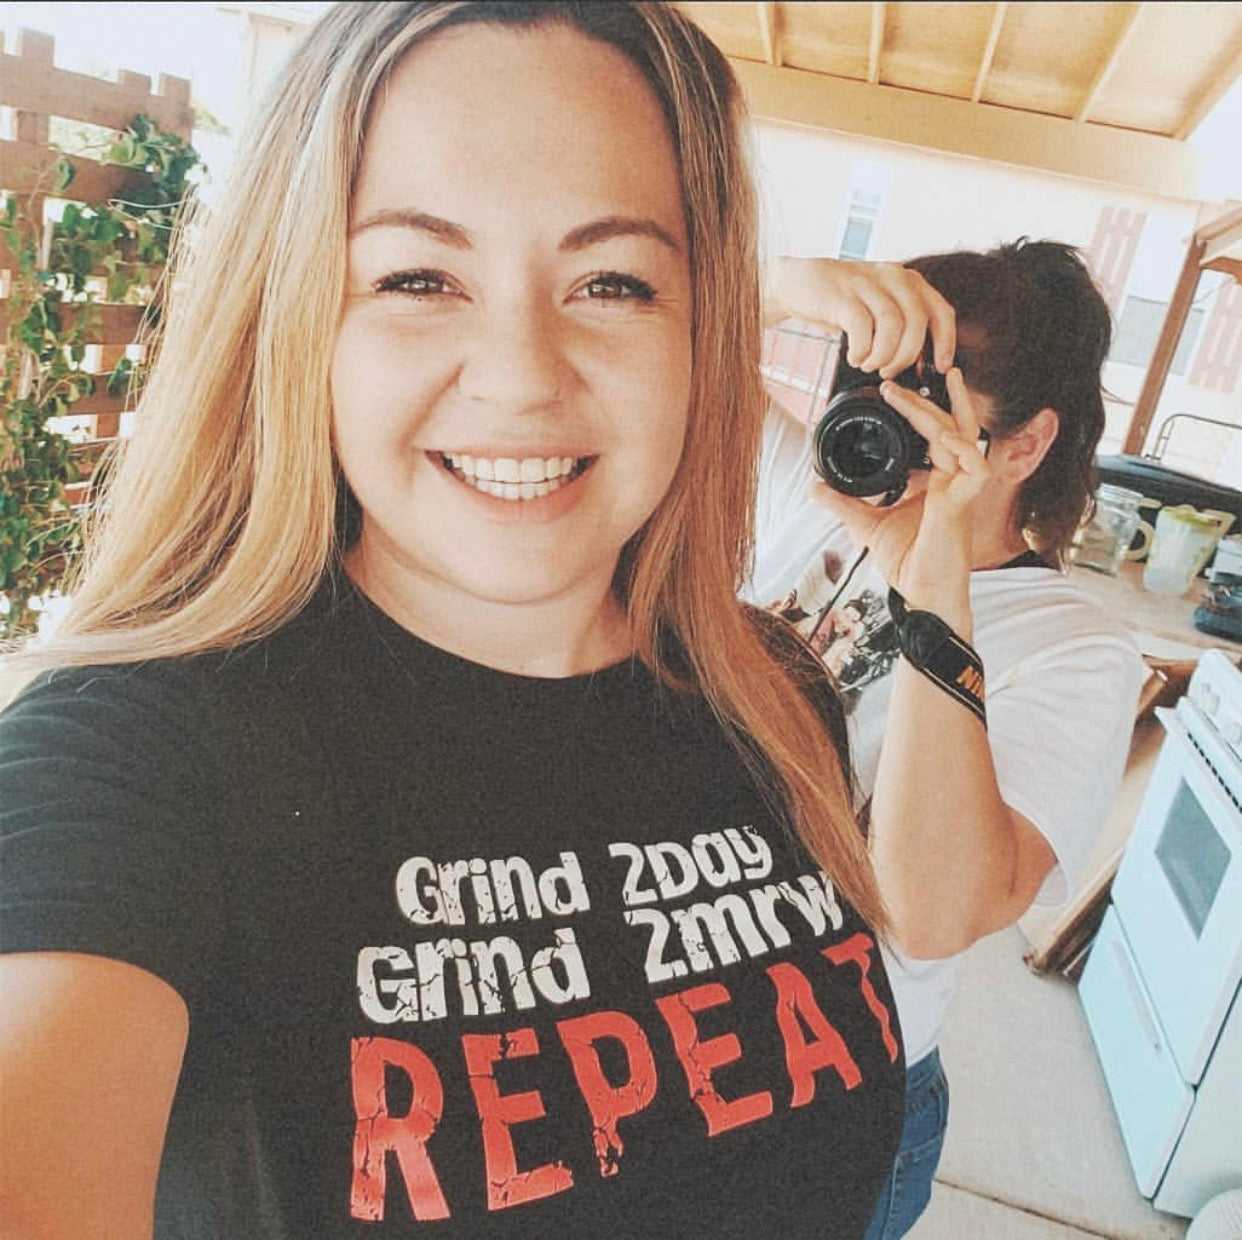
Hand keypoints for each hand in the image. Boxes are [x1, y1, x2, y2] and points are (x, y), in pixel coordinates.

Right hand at [764, 257, 955, 377]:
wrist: (798, 282)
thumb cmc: (841, 301)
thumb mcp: (878, 307)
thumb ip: (901, 326)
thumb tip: (920, 362)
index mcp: (909, 281)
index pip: (941, 311)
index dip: (945, 343)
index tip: (941, 367)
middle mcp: (893, 278)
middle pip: (917, 321)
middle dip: (907, 355)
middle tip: (890, 372)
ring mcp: (868, 284)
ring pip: (892, 324)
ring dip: (883, 355)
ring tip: (870, 365)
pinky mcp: (843, 295)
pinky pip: (862, 327)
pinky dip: (861, 350)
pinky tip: (854, 357)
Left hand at [811, 368, 990, 632]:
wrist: (924, 597)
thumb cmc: (908, 562)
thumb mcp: (866, 524)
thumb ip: (844, 502)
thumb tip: (815, 485)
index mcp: (939, 479)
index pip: (937, 433)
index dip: (921, 409)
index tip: (893, 391)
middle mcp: (954, 480)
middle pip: (951, 425)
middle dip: (930, 398)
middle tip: (897, 382)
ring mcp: (961, 491)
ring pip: (961, 437)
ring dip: (941, 412)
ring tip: (917, 393)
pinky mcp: (962, 507)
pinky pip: (974, 470)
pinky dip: (962, 450)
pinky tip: (944, 437)